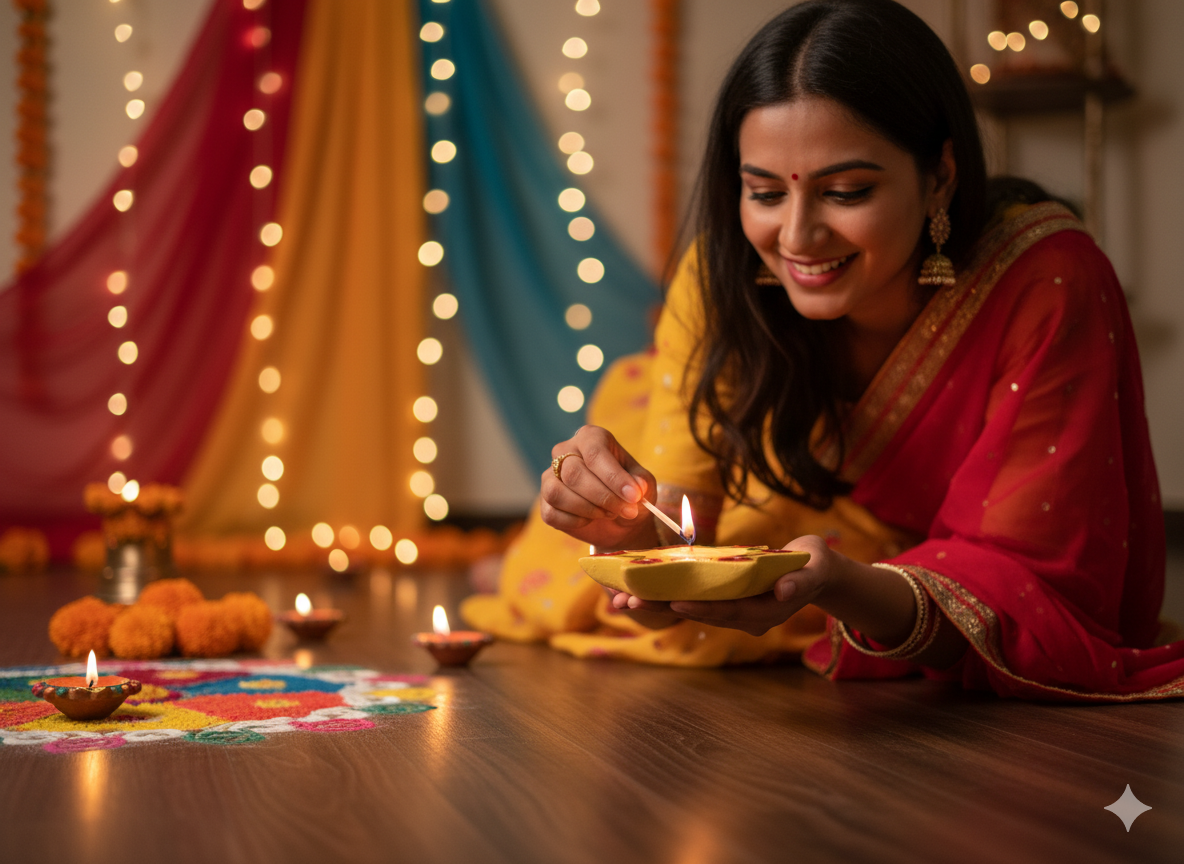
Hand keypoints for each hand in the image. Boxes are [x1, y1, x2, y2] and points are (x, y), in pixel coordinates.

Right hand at [540, 426, 658, 549]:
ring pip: (557, 493)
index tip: (633, 496)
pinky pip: (552, 513)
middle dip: (603, 497)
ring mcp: (551, 477)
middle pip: (574, 473)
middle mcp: (565, 451)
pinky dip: (576, 522)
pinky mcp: (545, 503)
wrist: (621, 521)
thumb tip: (635, 487)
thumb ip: (641, 483)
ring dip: (588, 509)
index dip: (613, 476)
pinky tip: (591, 520)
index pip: (594, 452)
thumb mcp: (644, 485)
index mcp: (591, 438)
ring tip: (609, 513)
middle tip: (626, 510)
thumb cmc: (631, 495)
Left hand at [611, 535, 845, 636]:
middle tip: (626, 601)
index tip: (673, 601)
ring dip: (655, 601)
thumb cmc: (815, 565)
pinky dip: (665, 591)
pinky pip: (691, 596)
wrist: (814, 571)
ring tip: (620, 596)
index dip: (700, 607)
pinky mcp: (722, 597)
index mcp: (762, 613)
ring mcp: (732, 608)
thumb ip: (800, 581)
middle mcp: (742, 616)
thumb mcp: (815, 569)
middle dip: (662, 606)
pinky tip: (638, 585)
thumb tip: (784, 591)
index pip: (726, 612)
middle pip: (698, 612)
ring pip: (689, 606)